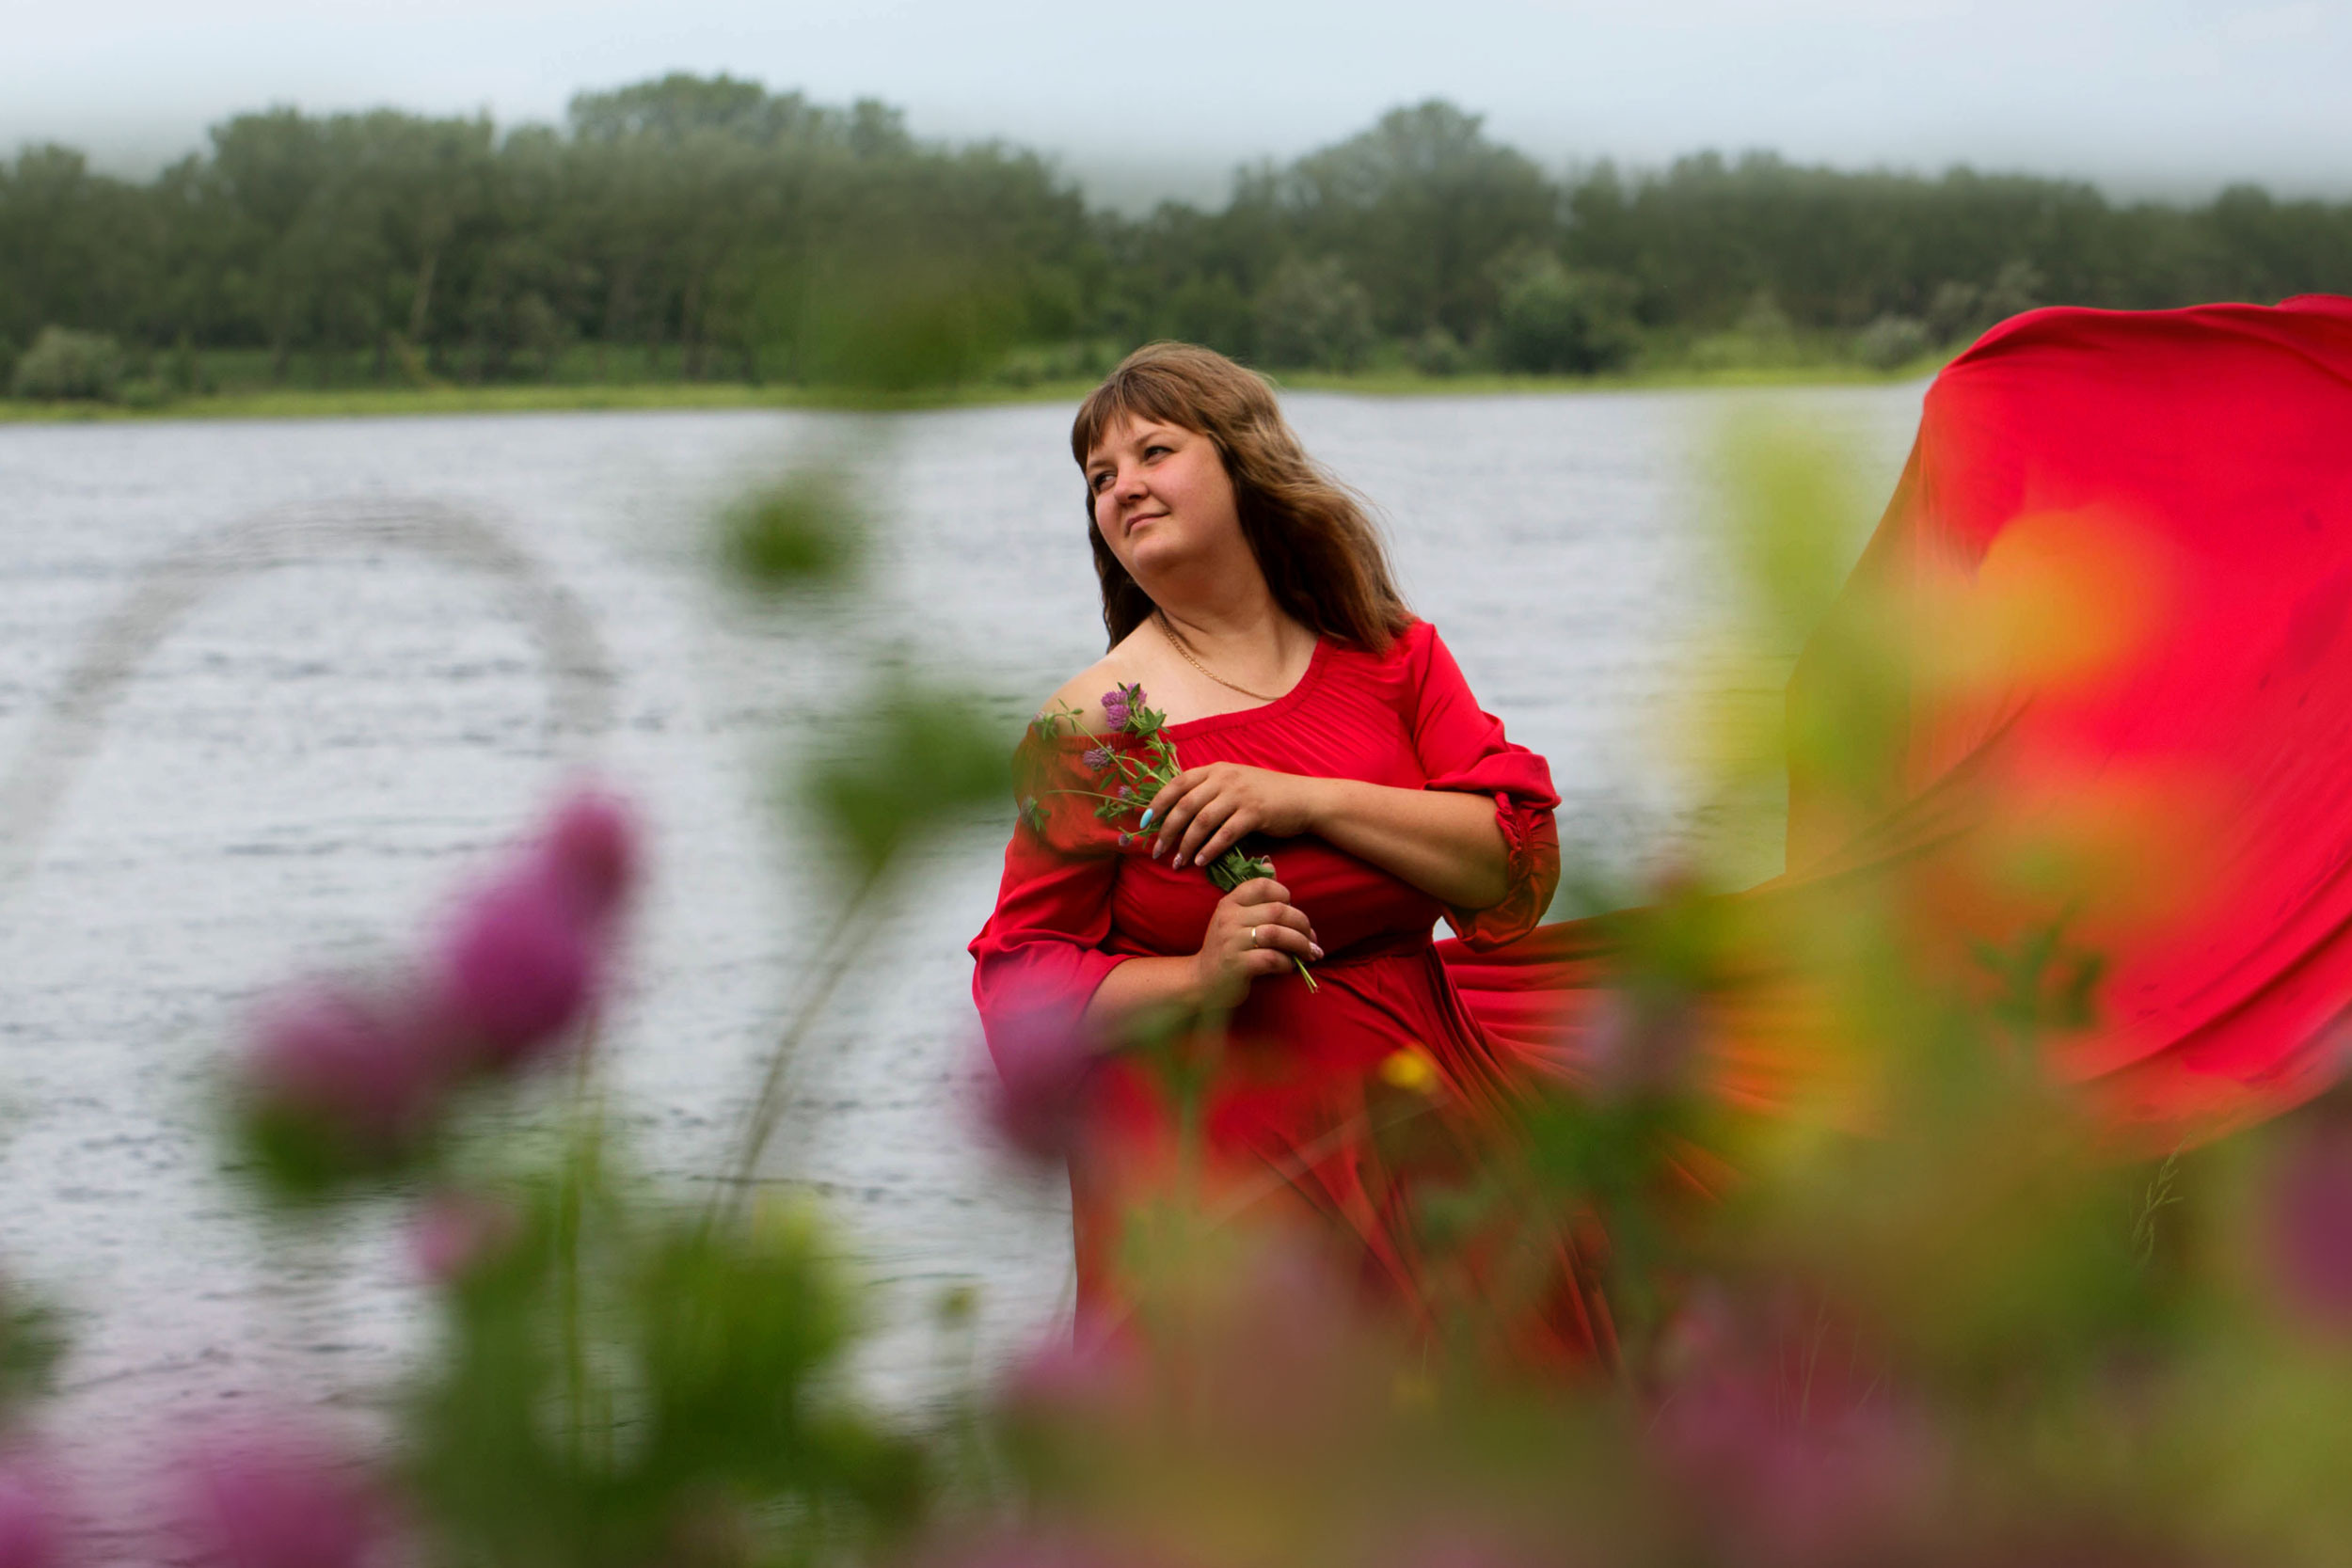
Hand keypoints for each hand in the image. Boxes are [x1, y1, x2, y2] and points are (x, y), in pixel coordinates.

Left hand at [1146, 763, 1323, 870]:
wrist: (1303, 798)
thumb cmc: (1265, 794)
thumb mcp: (1234, 783)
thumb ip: (1208, 791)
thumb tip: (1176, 812)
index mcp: (1215, 770)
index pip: (1177, 783)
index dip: (1157, 803)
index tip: (1143, 824)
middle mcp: (1224, 779)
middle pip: (1185, 805)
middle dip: (1167, 831)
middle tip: (1157, 852)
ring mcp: (1239, 795)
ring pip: (1202, 822)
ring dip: (1186, 845)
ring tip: (1178, 863)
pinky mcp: (1254, 813)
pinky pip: (1225, 834)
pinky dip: (1210, 850)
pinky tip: (1202, 862)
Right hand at [1192, 879, 1321, 1005]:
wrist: (1203, 983)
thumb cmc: (1226, 950)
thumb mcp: (1235, 918)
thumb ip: (1254, 896)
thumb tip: (1271, 864)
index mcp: (1230, 903)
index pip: (1263, 885)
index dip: (1284, 895)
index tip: (1291, 913)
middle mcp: (1228, 918)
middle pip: (1277, 911)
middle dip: (1302, 925)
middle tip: (1311, 940)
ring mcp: (1231, 941)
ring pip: (1277, 934)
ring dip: (1300, 944)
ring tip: (1309, 954)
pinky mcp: (1236, 965)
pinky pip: (1272, 959)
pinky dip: (1287, 963)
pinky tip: (1289, 967)